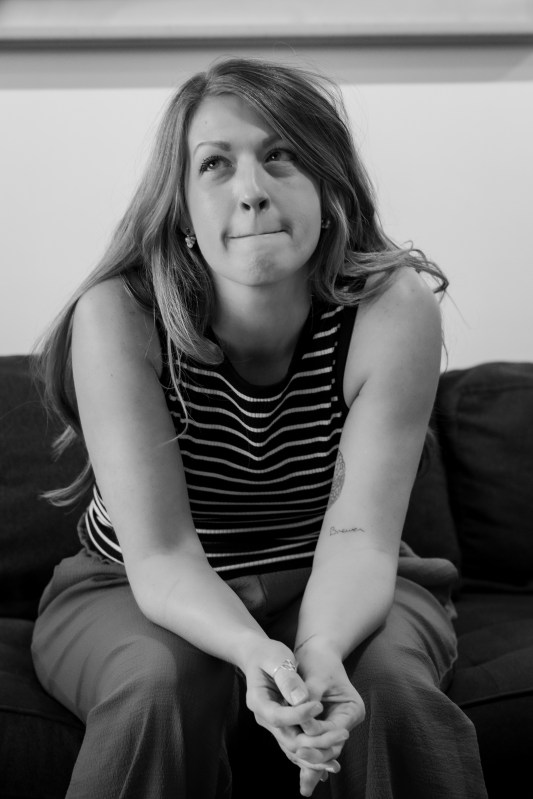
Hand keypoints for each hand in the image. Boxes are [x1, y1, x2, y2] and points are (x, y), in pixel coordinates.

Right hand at [243, 641, 348, 782]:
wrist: (259, 656)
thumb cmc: (268, 654)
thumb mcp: (276, 658)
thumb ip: (287, 678)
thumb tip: (301, 699)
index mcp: (259, 701)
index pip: (279, 717)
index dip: (299, 715)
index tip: (319, 707)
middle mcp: (264, 718)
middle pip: (288, 740)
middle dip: (315, 742)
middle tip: (342, 734)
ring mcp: (273, 725)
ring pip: (294, 748)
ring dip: (317, 755)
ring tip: (338, 757)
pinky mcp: (284, 726)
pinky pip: (298, 746)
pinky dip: (313, 753)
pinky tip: (330, 761)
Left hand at [295, 640, 365, 795]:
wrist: (317, 651)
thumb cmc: (319, 659)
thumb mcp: (316, 675)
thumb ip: (309, 696)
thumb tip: (301, 716)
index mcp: (352, 709)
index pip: (333, 730)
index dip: (316, 733)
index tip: (300, 738)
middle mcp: (346, 721)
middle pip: (331, 746)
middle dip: (316, 756)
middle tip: (299, 761)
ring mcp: (336, 726)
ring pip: (324, 751)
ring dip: (313, 766)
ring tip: (304, 788)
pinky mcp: (323, 728)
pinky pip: (317, 746)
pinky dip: (309, 757)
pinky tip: (304, 778)